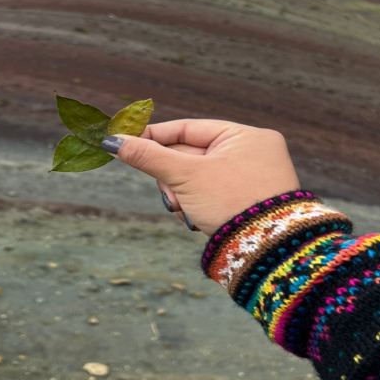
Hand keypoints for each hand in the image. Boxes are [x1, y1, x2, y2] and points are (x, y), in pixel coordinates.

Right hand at [104, 119, 299, 235]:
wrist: (268, 250)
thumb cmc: (231, 202)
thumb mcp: (185, 176)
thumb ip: (148, 156)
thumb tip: (112, 140)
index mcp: (246, 136)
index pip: (189, 128)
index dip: (156, 136)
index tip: (127, 143)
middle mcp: (252, 154)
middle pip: (191, 155)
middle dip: (172, 177)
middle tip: (167, 192)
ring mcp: (251, 179)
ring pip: (197, 178)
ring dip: (180, 194)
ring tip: (182, 209)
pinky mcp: (247, 202)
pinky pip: (209, 194)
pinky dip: (195, 205)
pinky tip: (193, 218)